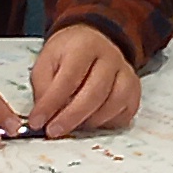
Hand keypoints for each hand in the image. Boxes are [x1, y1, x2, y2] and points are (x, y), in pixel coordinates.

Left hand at [26, 22, 141, 136]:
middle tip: (53, 131)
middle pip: (95, 93)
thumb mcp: (46, 62)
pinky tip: (92, 122)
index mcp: (85, 46)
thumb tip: (44, 117)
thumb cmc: (66, 55)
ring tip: (73, 126)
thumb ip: (43, 88)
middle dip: (71, 117)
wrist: (92, 41)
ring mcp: (126, 73)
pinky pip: (125, 112)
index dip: (52, 103)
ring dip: (91, 121)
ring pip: (114, 104)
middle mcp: (111, 57)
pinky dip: (108, 123)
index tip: (37, 122)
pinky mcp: (134, 89)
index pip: (69, 78)